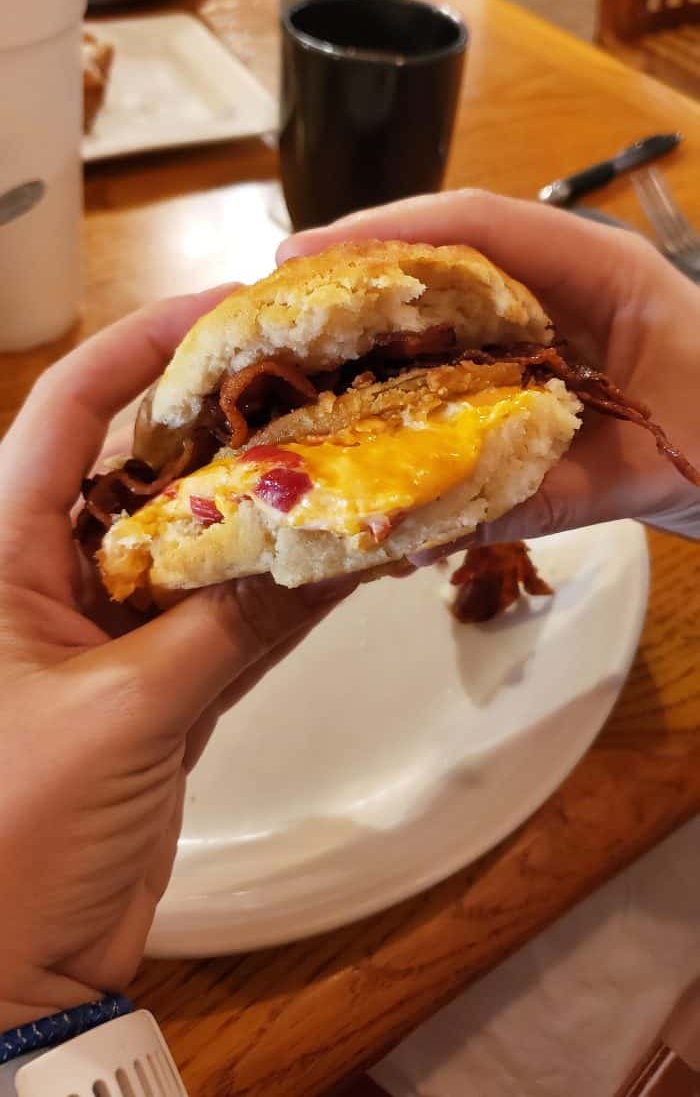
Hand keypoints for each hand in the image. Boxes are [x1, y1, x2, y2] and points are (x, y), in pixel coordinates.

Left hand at [0, 288, 354, 1031]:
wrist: (14, 970)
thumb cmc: (13, 834)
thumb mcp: (121, 714)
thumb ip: (222, 626)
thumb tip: (320, 552)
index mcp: (1, 551)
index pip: (69, 411)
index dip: (145, 347)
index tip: (233, 309)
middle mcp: (52, 572)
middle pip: (149, 467)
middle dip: (233, 426)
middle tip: (326, 384)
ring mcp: (111, 630)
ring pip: (201, 543)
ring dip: (272, 514)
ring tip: (358, 458)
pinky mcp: (158, 685)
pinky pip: (228, 619)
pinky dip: (284, 596)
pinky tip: (350, 560)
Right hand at [278, 189, 699, 552]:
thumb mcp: (651, 472)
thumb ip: (549, 496)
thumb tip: (424, 531)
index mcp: (603, 274)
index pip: (480, 227)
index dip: (385, 232)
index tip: (301, 257)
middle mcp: (572, 287)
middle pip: (451, 259)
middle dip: (363, 279)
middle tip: (278, 311)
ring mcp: (563, 327)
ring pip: (455, 309)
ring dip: (382, 331)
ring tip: (303, 361)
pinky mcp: (557, 370)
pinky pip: (476, 361)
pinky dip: (422, 383)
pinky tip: (374, 411)